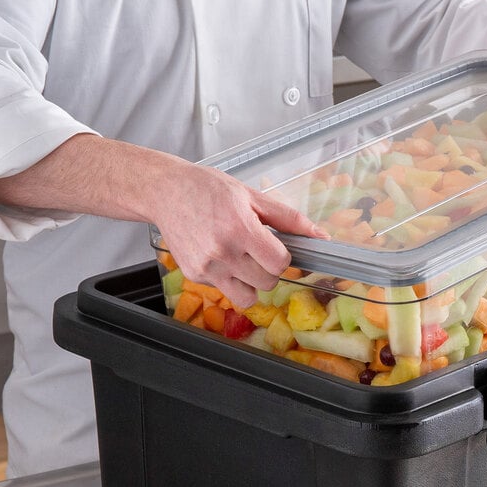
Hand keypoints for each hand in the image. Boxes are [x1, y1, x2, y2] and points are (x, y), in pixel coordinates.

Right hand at [147, 159, 326, 307]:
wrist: (165, 191)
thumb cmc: (208, 189)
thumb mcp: (252, 196)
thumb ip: (288, 218)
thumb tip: (321, 236)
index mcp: (240, 228)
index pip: (279, 263)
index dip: (281, 256)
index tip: (273, 246)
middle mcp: (223, 252)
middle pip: (267, 282)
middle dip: (268, 269)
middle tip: (255, 251)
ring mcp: (207, 267)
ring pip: (248, 297)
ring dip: (251, 283)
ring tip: (242, 261)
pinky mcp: (194, 275)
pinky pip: (225, 291)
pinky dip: (229, 280)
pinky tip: (220, 258)